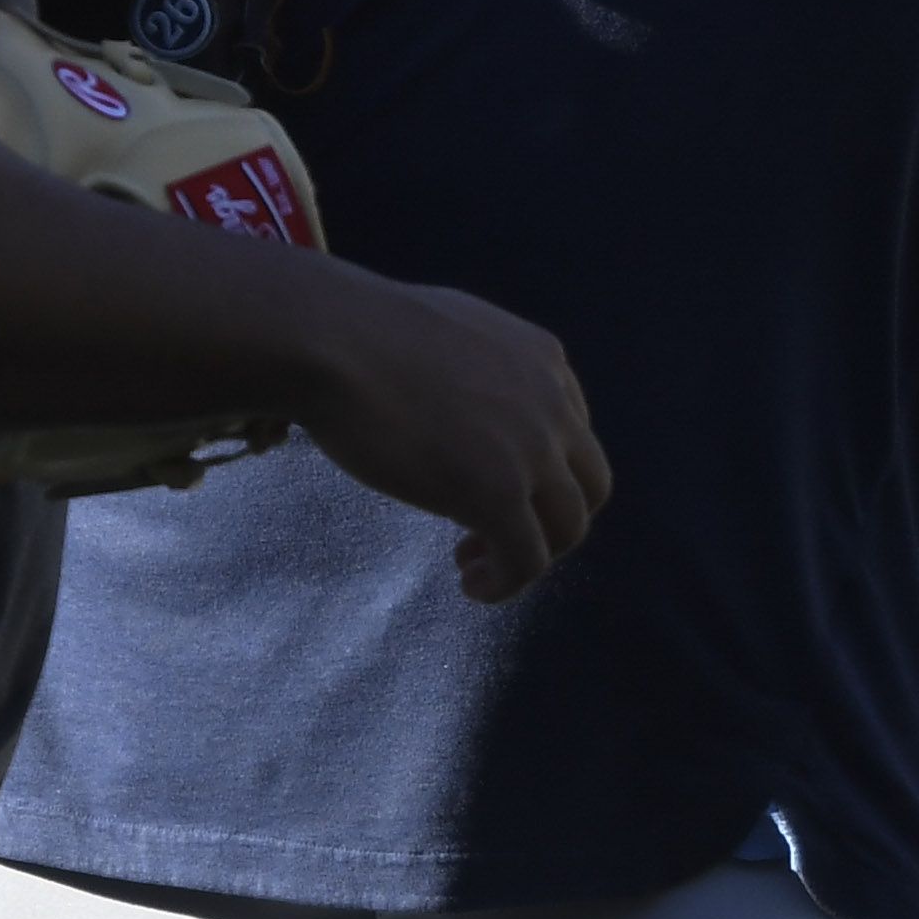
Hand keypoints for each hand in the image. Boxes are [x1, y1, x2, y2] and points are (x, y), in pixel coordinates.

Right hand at [288, 275, 612, 601]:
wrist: (331, 340)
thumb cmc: (360, 333)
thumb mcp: (448, 335)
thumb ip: (476, 368)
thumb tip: (463, 399)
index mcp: (543, 359)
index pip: (575, 436)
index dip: (542, 475)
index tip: (497, 490)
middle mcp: (553, 403)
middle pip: (587, 487)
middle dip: (548, 520)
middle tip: (495, 535)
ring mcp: (532, 450)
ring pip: (566, 530)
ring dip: (527, 557)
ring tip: (474, 566)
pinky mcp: (498, 494)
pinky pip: (526, 560)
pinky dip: (505, 583)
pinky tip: (472, 585)